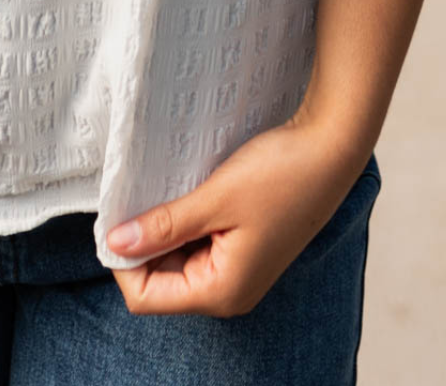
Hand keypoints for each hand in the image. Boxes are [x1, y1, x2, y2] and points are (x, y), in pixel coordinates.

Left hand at [105, 110, 370, 318]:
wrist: (330, 149)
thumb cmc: (279, 175)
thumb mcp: (214, 199)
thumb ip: (164, 226)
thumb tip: (115, 242)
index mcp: (221, 291)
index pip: (146, 296)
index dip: (122, 261)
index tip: (117, 216)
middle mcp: (228, 291)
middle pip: (159, 281)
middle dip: (141, 242)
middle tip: (135, 196)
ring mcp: (236, 269)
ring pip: (176, 260)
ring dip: (163, 228)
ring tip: (163, 189)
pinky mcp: (242, 247)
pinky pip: (196, 244)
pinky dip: (183, 221)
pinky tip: (184, 191)